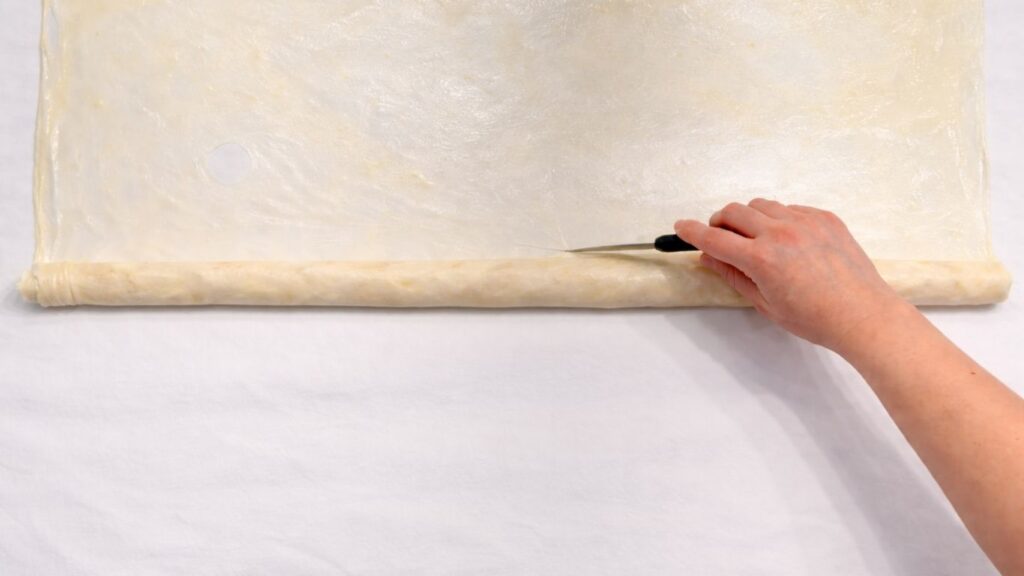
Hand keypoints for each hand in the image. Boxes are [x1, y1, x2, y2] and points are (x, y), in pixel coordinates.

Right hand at [675, 199, 912, 353]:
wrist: (863, 314)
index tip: (680, 227)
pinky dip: (778, 218)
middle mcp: (780, 233)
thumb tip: (710, 258)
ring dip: (748, 217)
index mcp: (762, 259)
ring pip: (761, 205)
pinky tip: (786, 240)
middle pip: (733, 212)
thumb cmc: (815, 318)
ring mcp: (805, 221)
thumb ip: (734, 275)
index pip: (714, 238)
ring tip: (754, 237)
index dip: (692, 232)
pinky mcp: (825, 217)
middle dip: (719, 222)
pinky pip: (790, 208)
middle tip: (719, 236)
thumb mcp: (765, 303)